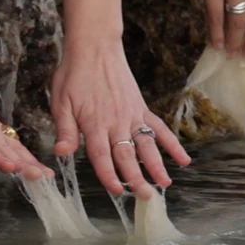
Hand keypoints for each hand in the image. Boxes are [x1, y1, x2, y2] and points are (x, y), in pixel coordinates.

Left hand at [50, 36, 191, 198]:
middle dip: (136, 178)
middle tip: (145, 197)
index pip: (102, 156)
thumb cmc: (73, 74)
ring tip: (165, 185)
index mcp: (94, 123)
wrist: (94, 47)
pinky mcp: (141, 108)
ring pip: (147, 145)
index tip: (116, 191)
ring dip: (157, 165)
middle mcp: (116, 122)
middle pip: (127, 155)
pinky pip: (159, 128)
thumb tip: (62, 152)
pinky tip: (183, 159)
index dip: (109, 175)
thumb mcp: (61, 102)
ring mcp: (131, 115)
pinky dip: (172, 143)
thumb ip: (65, 129)